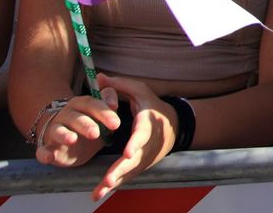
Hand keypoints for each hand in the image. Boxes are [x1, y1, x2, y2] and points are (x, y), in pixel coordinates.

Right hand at [35, 88, 120, 168]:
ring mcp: (54, 130)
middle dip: (85, 125)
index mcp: (81, 104)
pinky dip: (44, 154)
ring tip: (72, 139)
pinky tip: (50, 157)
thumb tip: (113, 101)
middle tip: (95, 133)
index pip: (92, 104)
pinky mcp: (47, 148)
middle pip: (75, 117)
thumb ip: (108, 104)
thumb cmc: (91, 123)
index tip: (116, 124)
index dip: (104, 113)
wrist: (69, 140)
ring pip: (58, 130)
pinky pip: (42, 150)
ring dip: (64, 135)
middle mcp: (66, 114)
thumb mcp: (102, 115)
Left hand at [90, 74, 177, 201]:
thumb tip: (99, 78)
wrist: (174, 126)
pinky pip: (126, 176)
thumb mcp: (140, 91)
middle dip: (121, 170)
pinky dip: (113, 186)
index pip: (142, 135)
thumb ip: (119, 85)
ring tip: (100, 191)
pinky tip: (98, 194)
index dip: (135, 144)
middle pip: (135, 160)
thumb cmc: (153, 106)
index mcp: (148, 123)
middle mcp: (147, 143)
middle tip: (109, 180)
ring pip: (129, 172)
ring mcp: (144, 156)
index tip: (128, 154)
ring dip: (115, 181)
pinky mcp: (139, 165)